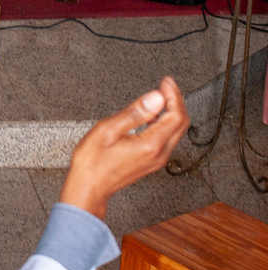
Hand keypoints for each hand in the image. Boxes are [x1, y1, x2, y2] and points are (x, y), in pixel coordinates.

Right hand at [59, 76, 189, 218]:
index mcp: (151, 145)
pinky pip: (167, 139)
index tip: (166, 82)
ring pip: (176, 131)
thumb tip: (155, 98)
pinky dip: (166, 123)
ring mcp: (157, 160)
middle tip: (166, 85)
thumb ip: (135, 113)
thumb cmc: (92, 162)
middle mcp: (159, 154)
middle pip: (181, 123)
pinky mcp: (152, 162)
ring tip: (161, 96)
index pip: (175, 116)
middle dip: (176, 101)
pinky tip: (153, 116)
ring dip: (172, 112)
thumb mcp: (108, 130)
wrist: (88, 187)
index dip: (173, 95)